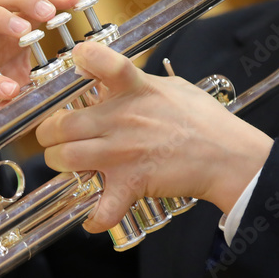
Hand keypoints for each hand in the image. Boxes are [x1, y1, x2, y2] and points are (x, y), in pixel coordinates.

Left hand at [35, 41, 273, 232]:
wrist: (229, 157)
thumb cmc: (204, 121)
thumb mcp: (171, 87)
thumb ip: (138, 81)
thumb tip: (114, 76)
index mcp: (134, 88)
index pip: (99, 61)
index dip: (80, 59)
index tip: (75, 63)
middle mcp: (122, 118)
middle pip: (60, 125)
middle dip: (49, 133)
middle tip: (55, 137)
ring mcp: (123, 152)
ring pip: (65, 159)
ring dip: (60, 164)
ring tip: (68, 165)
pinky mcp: (131, 182)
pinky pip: (102, 208)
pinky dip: (95, 218)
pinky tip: (92, 219)